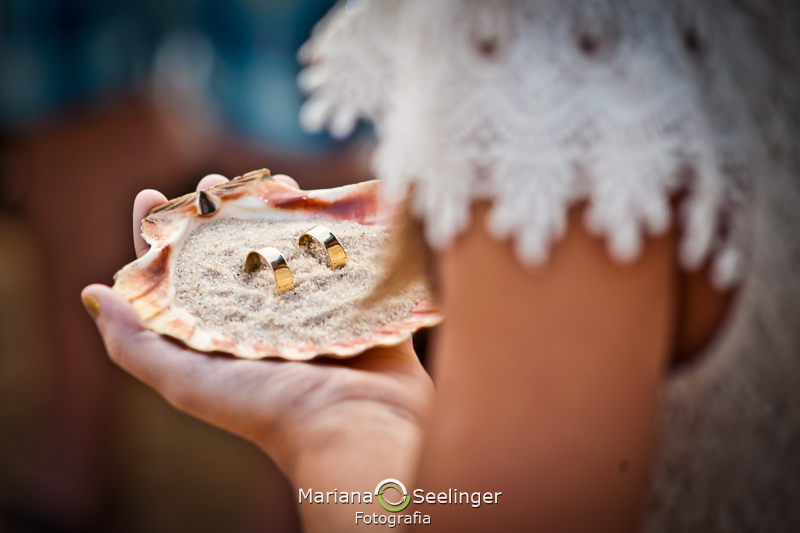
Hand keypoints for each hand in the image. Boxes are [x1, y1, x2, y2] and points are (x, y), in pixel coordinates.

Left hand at [81, 174, 433, 528]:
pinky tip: (318, 203)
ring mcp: (306, 309)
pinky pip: (338, 256)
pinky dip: (328, 226)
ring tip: (267, 182)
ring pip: (283, 248)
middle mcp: (257, 319)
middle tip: (212, 182)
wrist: (353, 428)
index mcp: (216, 335)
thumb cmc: (268, 410)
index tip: (148, 196)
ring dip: (272, 212)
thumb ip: (134, 343)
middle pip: (231, 254)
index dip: (158, 237)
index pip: (176, 277)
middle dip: (217, 215)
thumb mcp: (187, 383)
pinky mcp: (352, 303)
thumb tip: (90, 292)